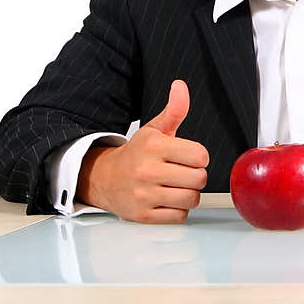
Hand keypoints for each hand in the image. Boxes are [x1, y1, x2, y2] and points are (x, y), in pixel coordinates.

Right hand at [76, 79, 209, 222]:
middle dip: (196, 176)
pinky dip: (178, 210)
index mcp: (153, 146)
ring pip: (191, 199)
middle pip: (199, 179)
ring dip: (189, 194)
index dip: (199, 157)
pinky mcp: (143, 215)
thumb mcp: (153, 129)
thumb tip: (180, 87)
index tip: (189, 157)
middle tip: (183, 172)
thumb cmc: (136, 154)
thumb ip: (173, 110)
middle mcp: (147, 170)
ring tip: (177, 186)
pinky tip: (168, 199)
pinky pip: (179, 216)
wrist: (104, 178)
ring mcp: (144, 194)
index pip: (200, 156)